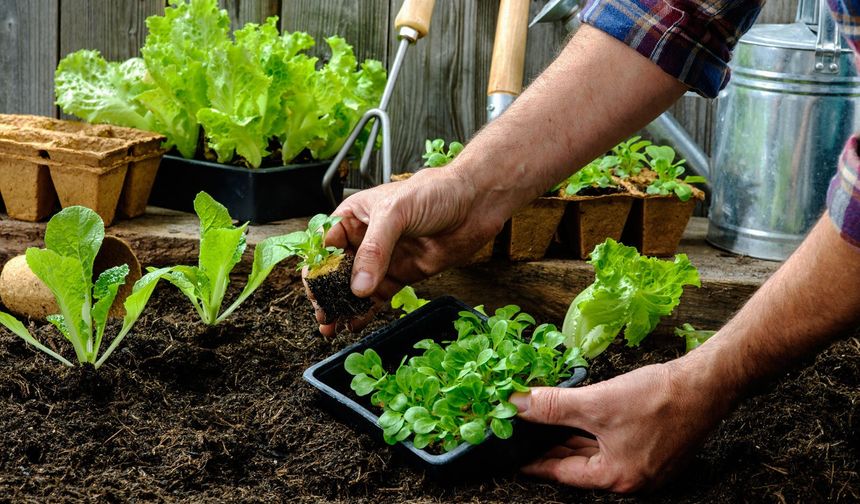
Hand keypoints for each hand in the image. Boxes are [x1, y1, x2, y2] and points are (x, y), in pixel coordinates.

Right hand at [313, 166, 504, 335]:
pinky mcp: (402, 275)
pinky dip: (365, 312)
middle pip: (336, 271)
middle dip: (326, 293)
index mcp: (355, 216)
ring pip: (355, 288)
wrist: (475, 203)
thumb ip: (375, 249)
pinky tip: (354, 324)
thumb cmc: (435, 192)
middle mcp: (365, 239)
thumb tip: (358, 285)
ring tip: (331, 326)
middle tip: (322, 314)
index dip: (316, 267)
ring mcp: (384, 259)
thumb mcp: (396, 213)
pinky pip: (378, 297)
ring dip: (342, 307)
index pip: (325, 244)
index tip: (314, 290)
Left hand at [510, 358, 733, 492]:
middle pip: (579, 464)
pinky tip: (577, 417)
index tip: (512, 456)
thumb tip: (516, 405)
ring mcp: (645, 464)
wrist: (707, 383)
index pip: (562, 473)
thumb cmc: (658, 399)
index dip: (534, 462)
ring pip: (595, 452)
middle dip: (550, 448)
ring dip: (570, 438)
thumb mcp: (596, 403)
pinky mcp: (654, 446)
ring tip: (542, 426)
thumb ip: (553, 407)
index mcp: (616, 477)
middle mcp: (631, 477)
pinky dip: (591, 432)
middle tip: (522, 436)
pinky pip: (612, 443)